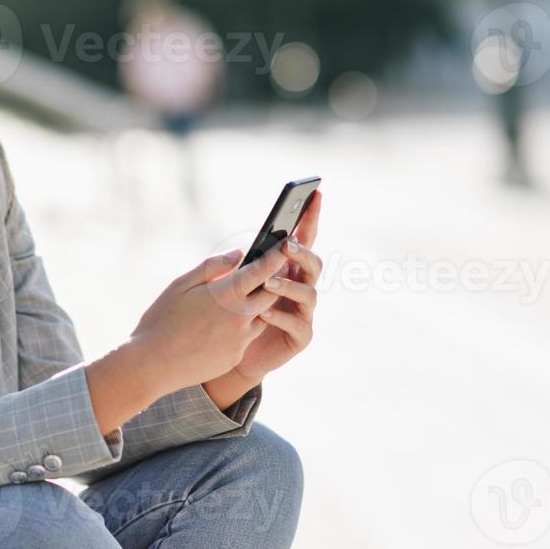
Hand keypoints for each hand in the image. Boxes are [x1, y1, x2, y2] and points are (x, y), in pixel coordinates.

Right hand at [128, 243, 288, 393]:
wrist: (153, 364)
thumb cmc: (162, 321)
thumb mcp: (181, 285)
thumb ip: (212, 267)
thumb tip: (237, 254)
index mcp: (227, 294)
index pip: (263, 270)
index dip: (275, 257)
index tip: (283, 249)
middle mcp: (240, 316)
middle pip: (272, 294)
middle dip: (273, 282)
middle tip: (267, 274)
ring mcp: (241, 339)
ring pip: (262, 317)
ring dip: (256, 307)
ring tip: (238, 303)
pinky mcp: (236, 356)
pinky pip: (246, 338)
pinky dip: (239, 330)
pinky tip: (218, 330)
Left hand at [234, 189, 322, 380]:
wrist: (234, 354)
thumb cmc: (235, 315)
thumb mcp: (236, 287)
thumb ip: (244, 268)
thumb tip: (243, 251)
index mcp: (288, 270)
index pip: (303, 239)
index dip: (311, 217)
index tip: (316, 193)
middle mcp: (300, 287)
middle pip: (313, 264)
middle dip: (302, 253)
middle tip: (287, 245)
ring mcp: (303, 312)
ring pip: (309, 294)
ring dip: (289, 286)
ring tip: (267, 283)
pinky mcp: (300, 336)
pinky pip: (298, 325)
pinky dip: (280, 318)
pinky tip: (263, 315)